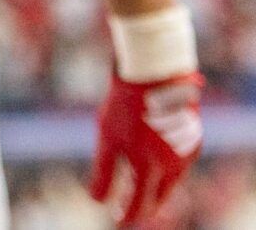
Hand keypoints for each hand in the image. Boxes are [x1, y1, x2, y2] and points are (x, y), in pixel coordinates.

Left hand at [89, 71, 202, 225]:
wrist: (155, 74)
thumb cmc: (125, 105)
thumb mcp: (108, 139)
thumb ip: (104, 172)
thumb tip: (96, 200)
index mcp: (150, 170)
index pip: (139, 206)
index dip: (126, 216)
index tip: (117, 220)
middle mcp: (173, 167)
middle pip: (158, 197)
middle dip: (143, 205)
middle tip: (129, 210)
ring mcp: (186, 154)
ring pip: (171, 181)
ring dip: (156, 188)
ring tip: (142, 190)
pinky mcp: (193, 139)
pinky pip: (180, 163)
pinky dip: (167, 169)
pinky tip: (156, 164)